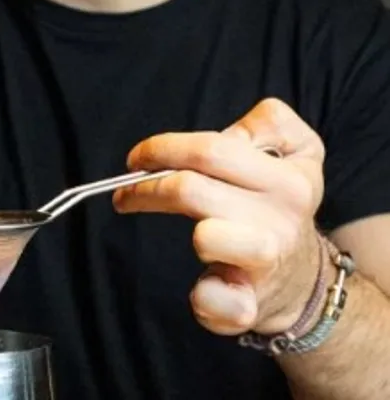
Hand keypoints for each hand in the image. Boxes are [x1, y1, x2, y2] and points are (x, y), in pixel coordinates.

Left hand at [112, 98, 326, 335]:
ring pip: (205, 238)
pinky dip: (203, 299)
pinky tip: (201, 288)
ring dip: (183, 232)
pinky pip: (216, 300)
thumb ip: (268, 125)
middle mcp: (281, 219)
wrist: (304, 281)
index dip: (163, 149)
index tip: (138, 158)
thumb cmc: (280, 205)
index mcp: (290, 178)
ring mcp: (265, 263)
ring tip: (182, 231)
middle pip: (190, 189)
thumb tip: (228, 134)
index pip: (211, 150)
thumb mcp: (299, 151)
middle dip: (145, 187)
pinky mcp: (248, 305)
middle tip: (125, 192)